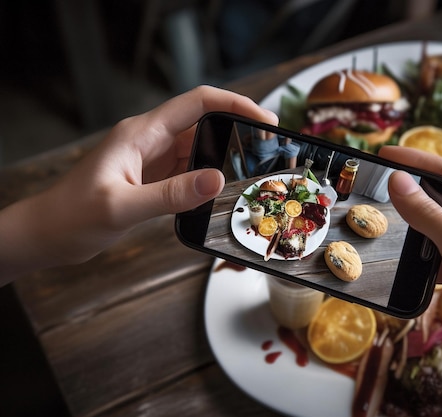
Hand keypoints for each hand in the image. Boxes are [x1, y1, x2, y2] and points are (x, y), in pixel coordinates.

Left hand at [0, 86, 277, 282]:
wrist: (46, 235)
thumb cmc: (71, 217)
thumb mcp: (122, 206)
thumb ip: (171, 194)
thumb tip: (217, 179)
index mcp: (142, 134)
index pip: (197, 103)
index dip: (235, 104)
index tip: (265, 120)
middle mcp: (150, 141)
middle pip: (205, 123)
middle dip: (239, 132)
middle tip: (270, 151)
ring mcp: (153, 160)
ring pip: (200, 149)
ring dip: (227, 157)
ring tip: (255, 173)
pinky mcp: (154, 179)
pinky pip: (190, 172)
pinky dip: (210, 179)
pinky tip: (224, 192)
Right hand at [379, 146, 441, 416]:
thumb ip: (431, 215)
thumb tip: (398, 181)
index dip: (417, 161)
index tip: (383, 154)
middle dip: (411, 191)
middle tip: (373, 185)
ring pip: (436, 226)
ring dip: (411, 222)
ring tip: (379, 217)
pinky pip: (435, 253)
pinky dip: (416, 252)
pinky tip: (399, 256)